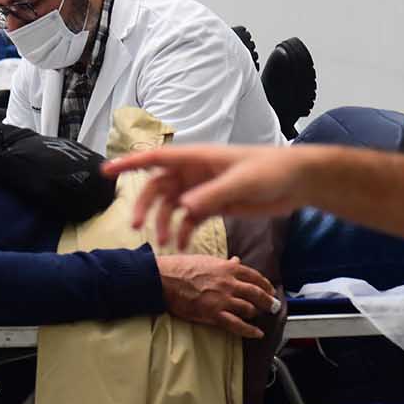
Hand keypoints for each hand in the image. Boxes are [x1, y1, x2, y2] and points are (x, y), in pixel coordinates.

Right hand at [104, 146, 309, 249]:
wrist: (297, 182)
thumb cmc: (270, 171)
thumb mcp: (241, 182)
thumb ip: (211, 195)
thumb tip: (182, 208)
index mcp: (196, 159)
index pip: (155, 158)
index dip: (129, 163)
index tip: (106, 171)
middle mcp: (193, 173)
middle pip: (157, 187)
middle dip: (145, 206)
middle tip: (137, 226)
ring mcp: (202, 190)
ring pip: (170, 206)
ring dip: (164, 224)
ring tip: (164, 243)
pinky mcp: (213, 205)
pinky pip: (189, 220)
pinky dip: (183, 232)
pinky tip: (183, 246)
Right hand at [156, 255, 278, 338]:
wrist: (163, 279)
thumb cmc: (180, 267)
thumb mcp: (205, 260)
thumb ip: (224, 263)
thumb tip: (237, 261)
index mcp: (227, 268)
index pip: (254, 276)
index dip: (265, 285)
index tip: (270, 290)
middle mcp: (229, 283)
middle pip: (257, 294)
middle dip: (268, 301)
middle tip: (273, 306)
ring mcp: (222, 299)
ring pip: (248, 309)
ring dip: (255, 314)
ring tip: (258, 316)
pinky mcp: (214, 313)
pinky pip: (237, 325)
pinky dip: (249, 330)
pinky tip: (257, 333)